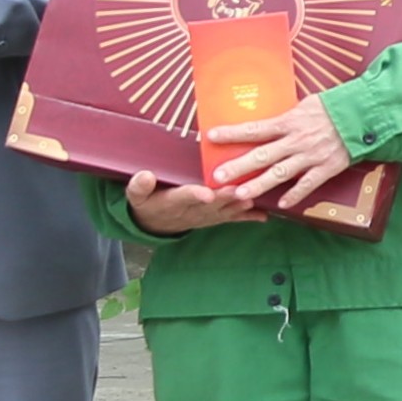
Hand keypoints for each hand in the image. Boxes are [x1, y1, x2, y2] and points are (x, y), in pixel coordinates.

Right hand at [122, 171, 247, 234]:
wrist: (154, 224)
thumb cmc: (147, 203)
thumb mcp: (136, 196)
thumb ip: (139, 186)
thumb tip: (144, 175)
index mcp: (172, 202)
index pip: (184, 197)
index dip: (195, 195)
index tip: (206, 193)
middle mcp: (191, 211)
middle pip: (210, 204)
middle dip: (225, 197)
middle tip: (238, 189)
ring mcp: (204, 216)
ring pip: (224, 211)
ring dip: (239, 206)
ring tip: (253, 198)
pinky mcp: (214, 218)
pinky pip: (231, 218)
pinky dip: (248, 217)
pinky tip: (264, 216)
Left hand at [193, 94, 357, 213]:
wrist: (364, 115)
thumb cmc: (334, 106)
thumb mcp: (307, 104)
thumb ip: (288, 117)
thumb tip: (270, 121)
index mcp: (289, 122)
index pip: (255, 129)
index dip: (232, 133)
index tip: (211, 137)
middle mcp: (296, 141)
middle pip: (262, 155)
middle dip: (238, 166)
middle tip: (217, 177)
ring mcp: (311, 156)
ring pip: (280, 173)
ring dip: (259, 185)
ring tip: (240, 195)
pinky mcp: (327, 167)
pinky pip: (308, 184)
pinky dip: (295, 194)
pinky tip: (281, 204)